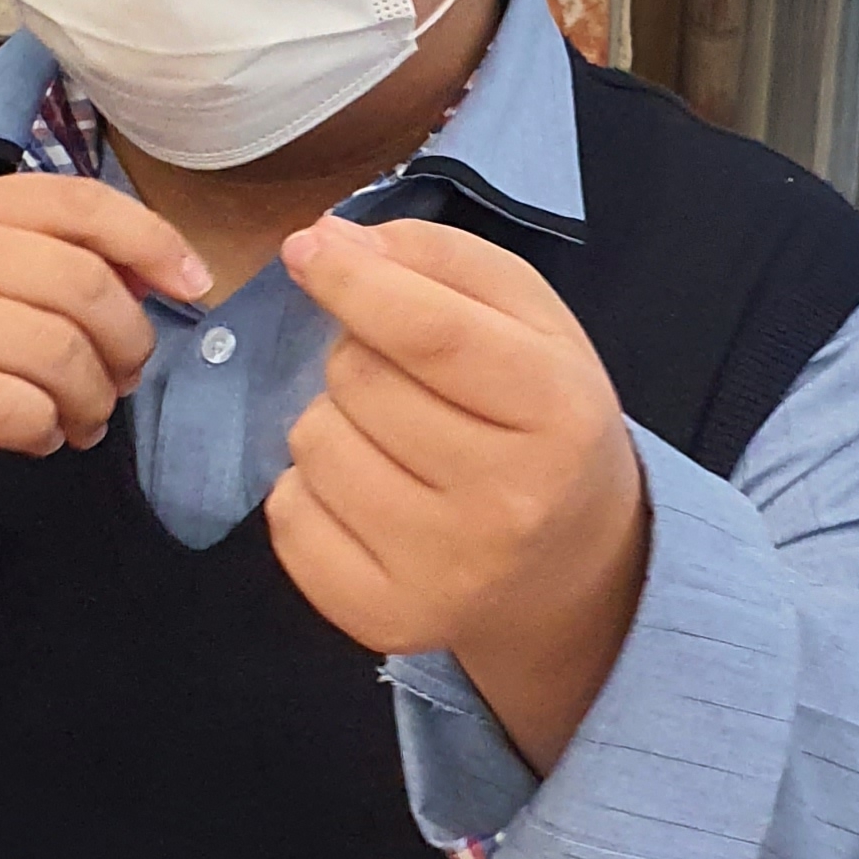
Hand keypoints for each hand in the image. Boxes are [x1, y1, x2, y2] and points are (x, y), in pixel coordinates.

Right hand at [0, 175, 208, 582]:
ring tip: (80, 422)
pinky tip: (35, 438)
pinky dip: (42, 432)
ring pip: (54, 351)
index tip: (194, 290)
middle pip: (82, 287)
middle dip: (125, 347)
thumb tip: (169, 275)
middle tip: (118, 385)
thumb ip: (67, 267)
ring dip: (89, 400)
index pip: (81, 203)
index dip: (153, 243)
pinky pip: (11, 406)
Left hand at [269, 215, 647, 776]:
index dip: (354, 282)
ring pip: (313, 443)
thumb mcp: (532, 323)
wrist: (571, 569)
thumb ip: (443, 263)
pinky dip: (307, 490)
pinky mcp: (384, 618)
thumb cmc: (543, 422)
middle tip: (401, 380)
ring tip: (387, 440)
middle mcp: (507, 503)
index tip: (306, 249)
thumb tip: (329, 240)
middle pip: (360, 381)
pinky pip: (288, 517)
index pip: (431, 333)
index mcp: (558, 412)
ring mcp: (443, 572)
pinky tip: (364, 493)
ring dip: (331, 420)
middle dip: (358, 356)